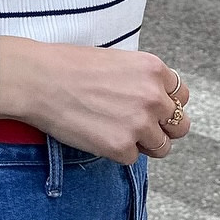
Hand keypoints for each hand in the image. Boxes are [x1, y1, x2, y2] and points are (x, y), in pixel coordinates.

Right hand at [0, 38, 191, 163]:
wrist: (38, 80)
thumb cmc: (69, 66)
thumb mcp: (117, 61)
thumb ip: (141, 80)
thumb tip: (153, 100)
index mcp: (153, 69)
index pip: (181, 96)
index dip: (166, 104)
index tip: (151, 109)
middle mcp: (153, 96)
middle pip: (180, 125)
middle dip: (163, 129)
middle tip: (140, 128)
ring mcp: (139, 124)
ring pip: (162, 148)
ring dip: (144, 145)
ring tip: (117, 134)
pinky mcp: (121, 147)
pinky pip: (132, 159)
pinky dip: (118, 152)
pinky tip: (98, 136)